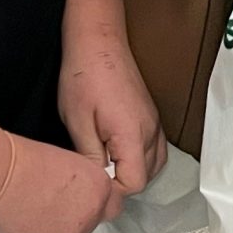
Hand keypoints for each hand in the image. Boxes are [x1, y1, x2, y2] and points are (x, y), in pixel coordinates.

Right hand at [0, 127, 121, 232]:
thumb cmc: (23, 161)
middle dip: (74, 220)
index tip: (80, 204)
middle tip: (52, 210)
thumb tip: (75, 193)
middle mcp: (92, 211)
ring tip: (34, 219)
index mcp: (99, 185)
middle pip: (91, 224)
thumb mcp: (66, 161)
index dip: (93, 205)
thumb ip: (80, 182)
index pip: (112, 204)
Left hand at [57, 0, 165, 197]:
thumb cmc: (82, 78)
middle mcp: (152, 131)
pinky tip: (118, 153)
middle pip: (147, 177)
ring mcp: (155, 123)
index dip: (112, 191)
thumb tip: (95, 184)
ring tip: (105, 166)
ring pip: (154, 165)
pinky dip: (140, 159)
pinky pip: (155, 149)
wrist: (98, 42)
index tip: (90, 184)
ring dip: (132, 172)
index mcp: (133, 134)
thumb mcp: (77, 122)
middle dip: (122, 184)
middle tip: (94, 175)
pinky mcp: (152, 116)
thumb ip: (90, 157)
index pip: (134, 183)